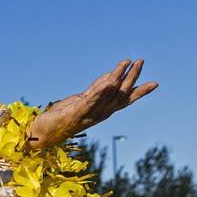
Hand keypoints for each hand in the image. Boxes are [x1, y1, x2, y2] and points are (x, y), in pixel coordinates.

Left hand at [24, 59, 157, 150]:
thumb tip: (111, 78)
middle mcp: (98, 114)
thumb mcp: (81, 101)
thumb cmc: (60, 119)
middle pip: (120, 94)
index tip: (155, 84)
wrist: (41, 135)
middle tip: (141, 61)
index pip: (124, 100)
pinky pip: (91, 100)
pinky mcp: (75, 113)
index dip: (139, 92)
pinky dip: (101, 90)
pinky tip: (109, 81)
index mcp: (101, 112)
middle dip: (132, 77)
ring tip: (127, 62)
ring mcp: (88, 114)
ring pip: (108, 94)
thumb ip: (96, 91)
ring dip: (118, 77)